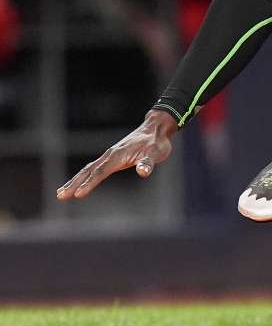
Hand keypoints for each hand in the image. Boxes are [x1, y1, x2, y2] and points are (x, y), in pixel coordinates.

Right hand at [57, 109, 176, 200]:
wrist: (155, 129)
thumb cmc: (156, 143)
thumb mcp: (156, 153)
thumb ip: (148, 163)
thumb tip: (143, 172)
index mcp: (118, 155)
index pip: (101, 171)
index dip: (90, 183)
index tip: (78, 195)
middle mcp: (110, 155)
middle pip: (88, 171)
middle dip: (75, 184)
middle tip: (61, 196)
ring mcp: (109, 156)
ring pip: (88, 169)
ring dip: (74, 181)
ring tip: (61, 193)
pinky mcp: (111, 157)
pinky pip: (93, 168)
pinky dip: (82, 176)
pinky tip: (77, 183)